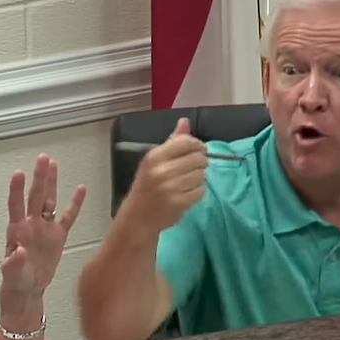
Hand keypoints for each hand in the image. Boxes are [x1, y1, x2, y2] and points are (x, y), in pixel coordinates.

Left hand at [0, 154, 87, 303]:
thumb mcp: (12, 275)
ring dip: (51, 183)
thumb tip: (18, 251)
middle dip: (40, 177)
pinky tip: (80, 189)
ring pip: (49, 201)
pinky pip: (68, 217)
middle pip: (36, 196)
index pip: (16, 205)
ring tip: (53, 164)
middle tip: (43, 159)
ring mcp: (45, 229)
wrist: (28, 291)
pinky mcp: (57, 237)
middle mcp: (31, 226)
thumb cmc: (16, 282)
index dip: (17, 190)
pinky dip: (74, 204)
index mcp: (17, 232)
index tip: (19, 173)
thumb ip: (14, 263)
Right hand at [124, 118, 207, 232]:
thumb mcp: (154, 161)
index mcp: (154, 157)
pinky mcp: (179, 203)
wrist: (138, 217)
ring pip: (202, 175)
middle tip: (194, 168)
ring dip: (200, 178)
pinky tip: (189, 193)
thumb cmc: (146, 187)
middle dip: (201, 162)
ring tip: (189, 182)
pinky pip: (201, 191)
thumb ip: (172, 142)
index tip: (197, 151)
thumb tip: (185, 121)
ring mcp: (171, 188)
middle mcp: (162, 171)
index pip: (186, 142)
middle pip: (198, 158)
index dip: (197, 145)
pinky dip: (199, 191)